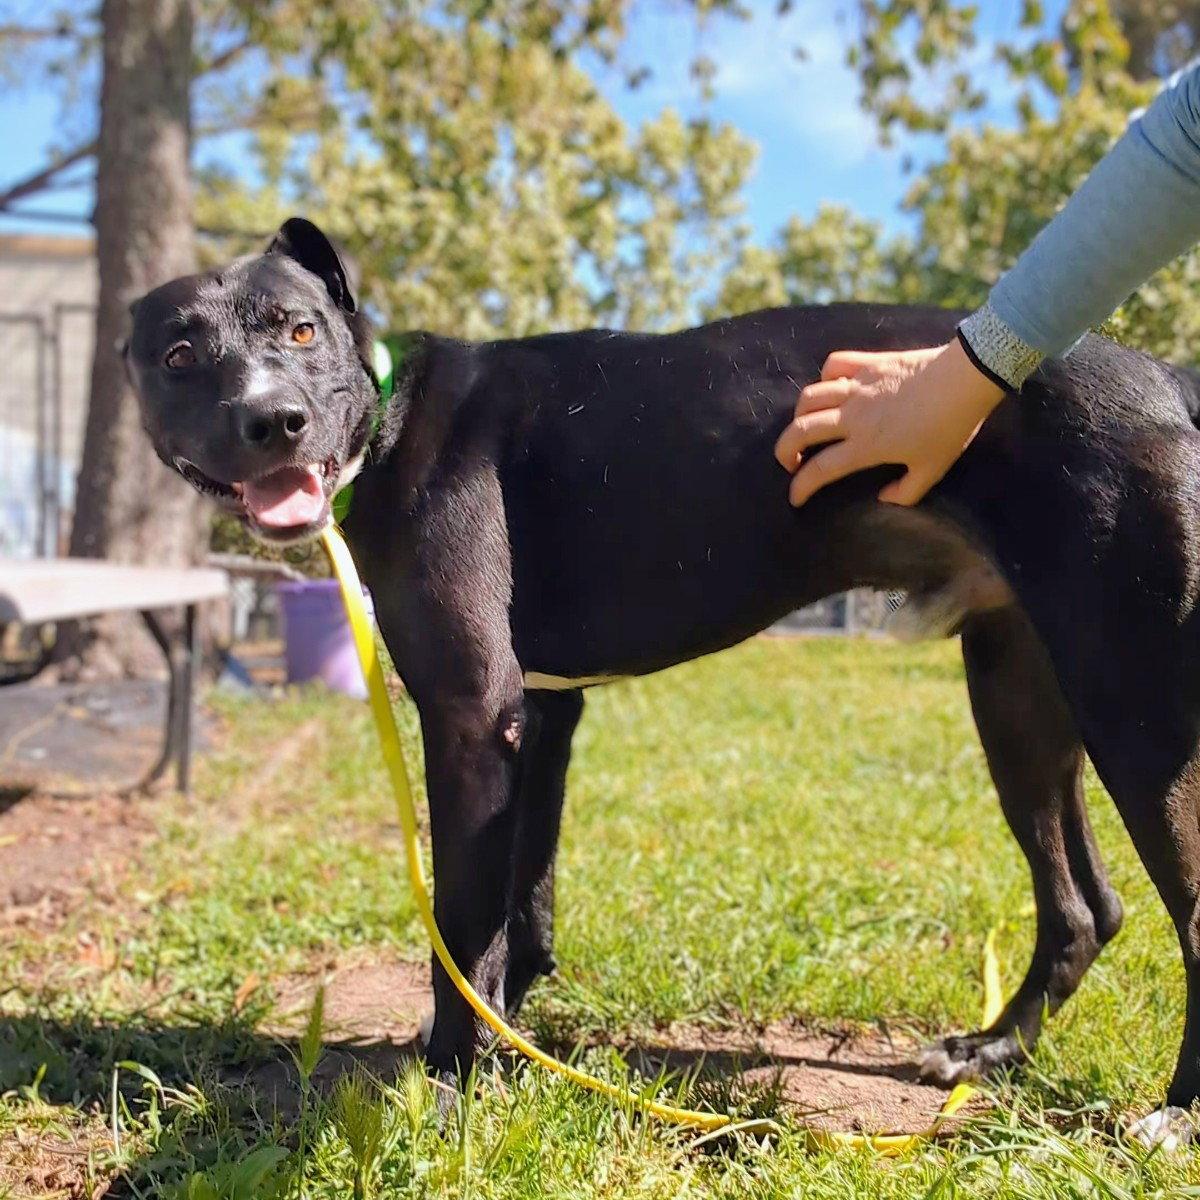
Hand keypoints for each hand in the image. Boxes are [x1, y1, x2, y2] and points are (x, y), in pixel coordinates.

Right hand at [773, 338, 1006, 506]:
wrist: (966, 379)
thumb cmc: (951, 427)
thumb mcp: (933, 470)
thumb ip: (906, 493)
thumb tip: (883, 499)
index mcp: (866, 446)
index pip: (820, 470)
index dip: (801, 487)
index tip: (795, 498)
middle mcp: (852, 417)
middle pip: (800, 431)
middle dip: (784, 450)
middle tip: (788, 461)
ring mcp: (857, 387)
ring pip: (809, 398)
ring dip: (799, 415)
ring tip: (805, 426)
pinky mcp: (868, 363)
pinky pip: (834, 365)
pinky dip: (826, 376)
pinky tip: (832, 386)